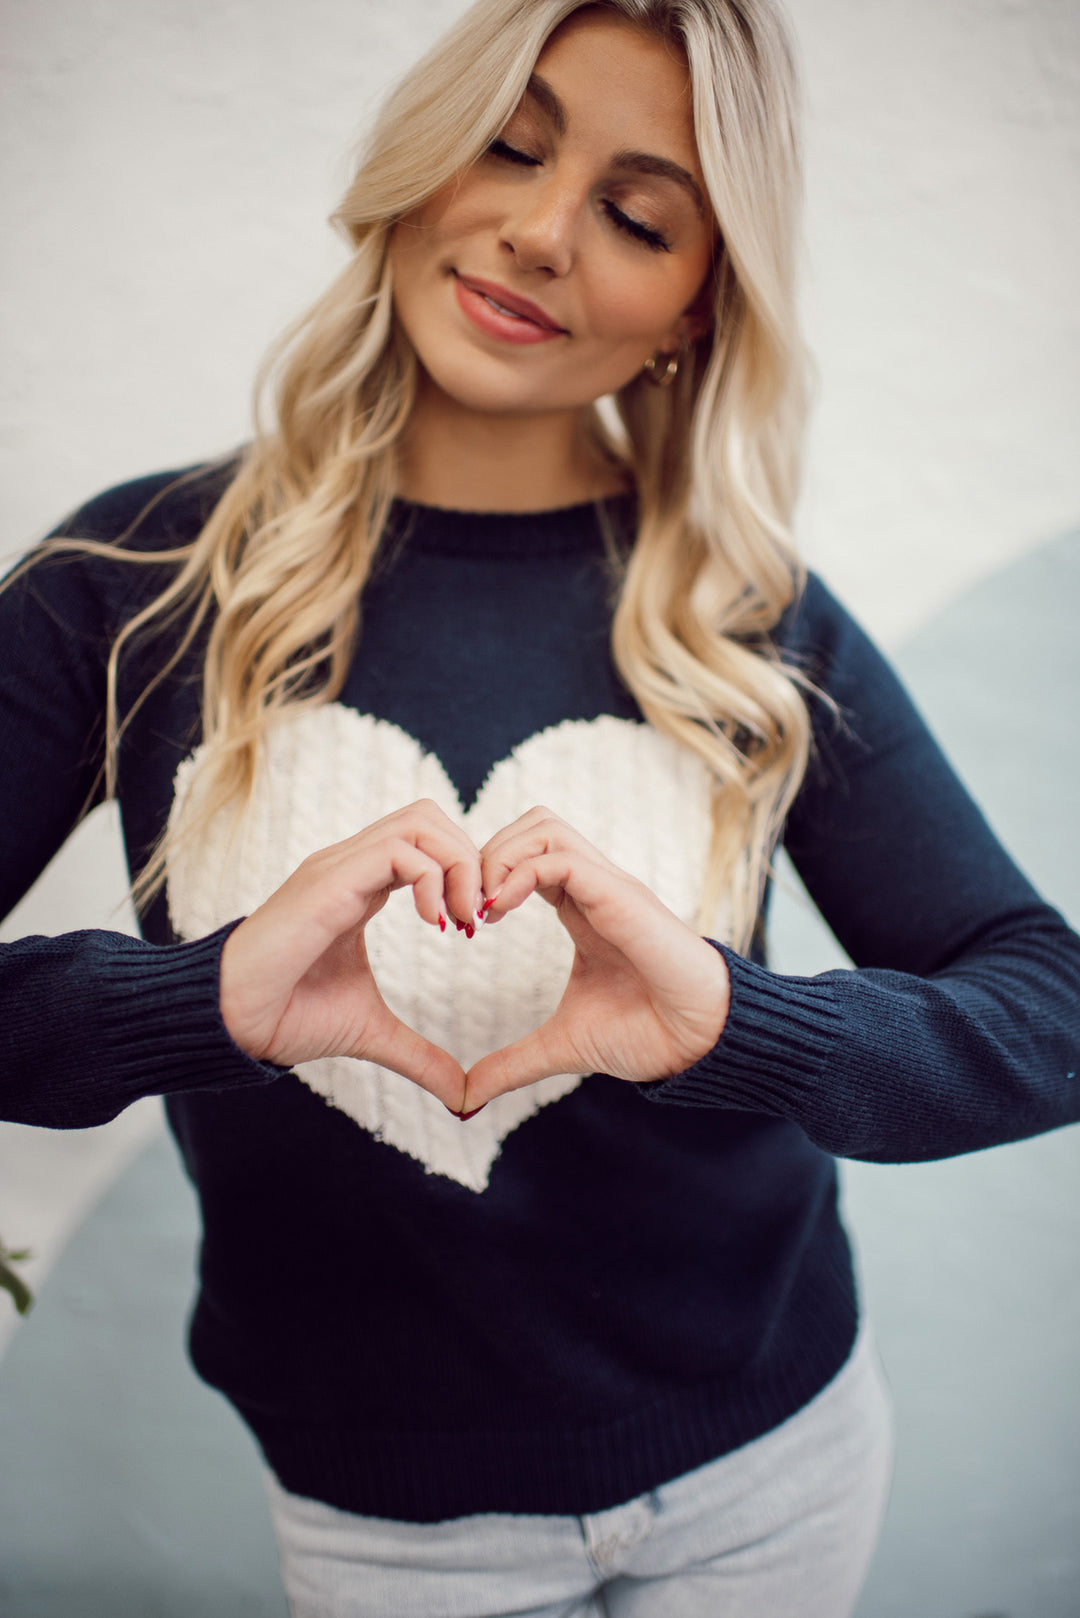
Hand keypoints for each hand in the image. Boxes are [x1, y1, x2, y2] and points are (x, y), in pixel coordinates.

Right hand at [219, 800, 480, 1109]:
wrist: (235, 1022)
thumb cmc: (290, 1017)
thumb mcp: (373, 1032)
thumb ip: (420, 1055)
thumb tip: (462, 1098)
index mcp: (361, 885)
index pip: (427, 842)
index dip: (464, 873)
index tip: (474, 927)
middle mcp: (351, 864)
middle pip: (429, 816)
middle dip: (471, 858)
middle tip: (477, 917)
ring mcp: (339, 867)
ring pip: (421, 820)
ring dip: (459, 864)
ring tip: (461, 920)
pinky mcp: (330, 882)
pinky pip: (398, 850)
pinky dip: (433, 878)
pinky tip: (435, 924)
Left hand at [463, 808, 729, 1107]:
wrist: (698, 1043)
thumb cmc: (645, 1035)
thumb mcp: (560, 1047)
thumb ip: (511, 1064)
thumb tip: (465, 1098)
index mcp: (582, 907)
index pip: (526, 856)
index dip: (487, 878)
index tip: (466, 924)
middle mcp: (594, 886)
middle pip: (531, 824)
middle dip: (486, 854)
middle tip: (466, 907)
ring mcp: (608, 885)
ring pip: (543, 825)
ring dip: (499, 857)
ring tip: (482, 907)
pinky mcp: (619, 895)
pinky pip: (560, 857)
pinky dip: (519, 873)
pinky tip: (500, 911)